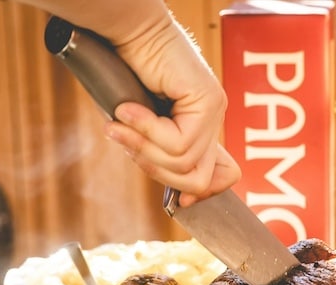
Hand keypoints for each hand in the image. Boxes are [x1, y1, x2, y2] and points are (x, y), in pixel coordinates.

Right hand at [19, 0, 240, 199]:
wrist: (125, 30)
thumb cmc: (126, 73)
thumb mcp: (141, 125)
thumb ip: (158, 152)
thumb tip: (182, 196)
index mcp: (202, 127)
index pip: (217, 177)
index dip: (198, 194)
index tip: (179, 203)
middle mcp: (214, 118)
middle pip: (195, 177)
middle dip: (154, 169)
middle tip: (123, 141)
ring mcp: (214, 108)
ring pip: (184, 162)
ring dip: (143, 148)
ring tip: (119, 122)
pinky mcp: (208, 99)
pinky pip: (178, 143)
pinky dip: (145, 131)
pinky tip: (126, 109)